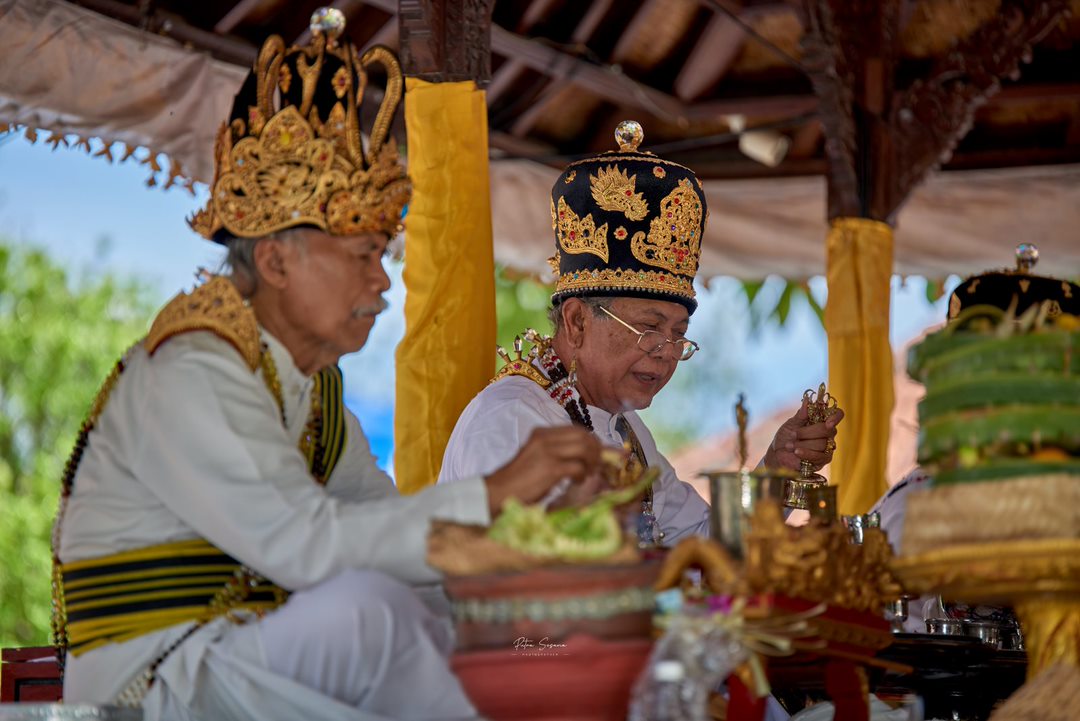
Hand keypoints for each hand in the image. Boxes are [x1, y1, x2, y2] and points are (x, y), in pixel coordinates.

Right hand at [484, 426, 602, 515]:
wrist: (499, 491)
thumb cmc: (519, 479)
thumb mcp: (537, 457)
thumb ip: (557, 451)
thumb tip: (584, 454)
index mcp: (541, 433)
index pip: (575, 429)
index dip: (591, 440)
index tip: (597, 453)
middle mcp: (544, 438)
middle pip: (583, 436)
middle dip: (596, 450)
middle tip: (596, 465)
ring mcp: (547, 452)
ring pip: (584, 448)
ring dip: (592, 462)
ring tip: (588, 474)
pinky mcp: (550, 468)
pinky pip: (578, 467)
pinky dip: (582, 475)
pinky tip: (577, 482)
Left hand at [762, 399, 843, 472]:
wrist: (778, 454)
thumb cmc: (785, 437)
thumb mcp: (791, 424)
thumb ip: (801, 415)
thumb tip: (807, 400)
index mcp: (822, 420)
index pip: (838, 414)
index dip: (836, 417)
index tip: (828, 422)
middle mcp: (828, 433)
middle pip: (829, 430)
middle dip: (808, 432)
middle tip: (793, 434)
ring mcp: (827, 447)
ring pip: (822, 444)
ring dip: (803, 444)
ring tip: (789, 445)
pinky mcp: (823, 460)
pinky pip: (819, 456)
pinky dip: (807, 453)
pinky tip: (797, 452)